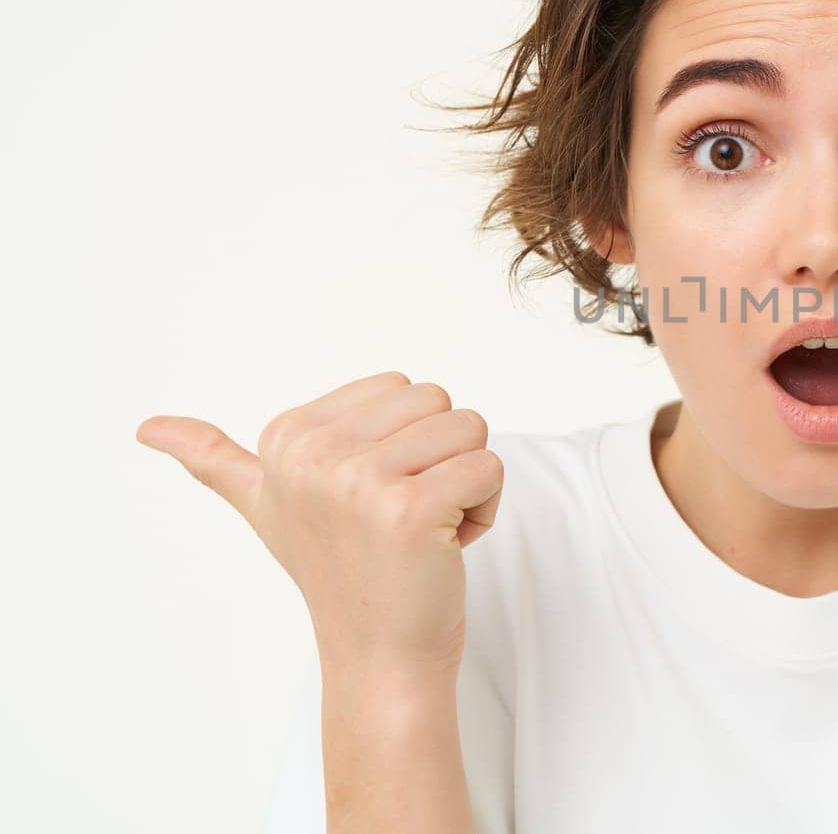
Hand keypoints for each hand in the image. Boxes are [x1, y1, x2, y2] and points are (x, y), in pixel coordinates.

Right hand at [135, 370, 504, 676]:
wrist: (378, 654)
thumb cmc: (337, 571)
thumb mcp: (263, 507)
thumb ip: (214, 460)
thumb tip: (145, 426)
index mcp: (286, 436)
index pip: (402, 387)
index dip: (406, 443)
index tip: (371, 499)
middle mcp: (311, 453)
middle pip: (439, 401)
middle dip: (441, 458)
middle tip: (402, 517)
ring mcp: (355, 482)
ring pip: (470, 428)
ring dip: (465, 483)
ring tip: (423, 530)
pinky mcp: (406, 509)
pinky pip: (488, 467)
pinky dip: (484, 508)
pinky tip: (445, 546)